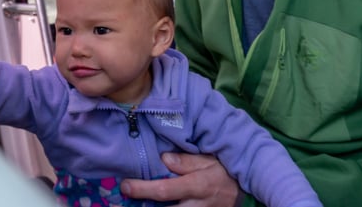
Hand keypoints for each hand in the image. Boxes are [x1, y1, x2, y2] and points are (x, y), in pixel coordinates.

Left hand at [121, 153, 240, 206]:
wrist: (244, 192)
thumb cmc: (223, 172)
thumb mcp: (210, 160)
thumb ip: (187, 161)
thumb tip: (164, 159)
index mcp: (198, 186)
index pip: (166, 191)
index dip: (143, 190)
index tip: (126, 186)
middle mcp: (196, 206)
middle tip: (118, 206)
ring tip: (128, 206)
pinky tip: (147, 206)